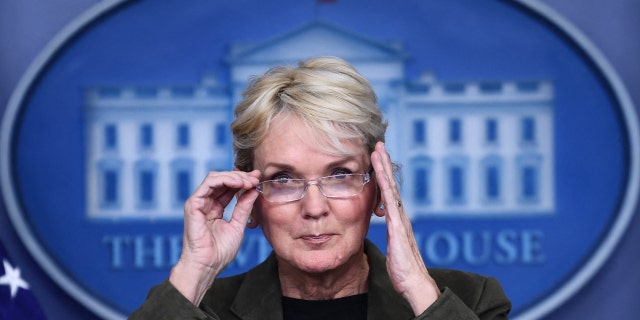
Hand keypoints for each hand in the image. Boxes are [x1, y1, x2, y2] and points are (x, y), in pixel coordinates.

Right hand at [169, 170, 260, 304]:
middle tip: (256, 178)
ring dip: (234, 176)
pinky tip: (239, 184)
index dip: (243, 181)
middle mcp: (206, 203)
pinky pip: (209, 183)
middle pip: (223, 180)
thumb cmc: (220, 252)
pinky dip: (225, 180)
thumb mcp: (238, 225)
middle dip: (241, 177)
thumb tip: (253, 190)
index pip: (229, 188)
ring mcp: (198, 202)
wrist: (207, 266)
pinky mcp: (193, 204)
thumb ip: (244, 207)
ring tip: (249, 181)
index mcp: (215, 209)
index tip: (258, 179)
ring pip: (216, 178)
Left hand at [371, 142, 439, 314]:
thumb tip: (388, 229)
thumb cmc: (403, 269)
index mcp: (397, 220)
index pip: (388, 192)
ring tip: (378, 152)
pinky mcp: (398, 227)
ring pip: (391, 189)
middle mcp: (400, 216)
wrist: (414, 283)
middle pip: (391, 184)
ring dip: (384, 169)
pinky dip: (386, 187)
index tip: (377, 158)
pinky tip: (381, 176)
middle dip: (385, 164)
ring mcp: (401, 220)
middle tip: (379, 145)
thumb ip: (391, 236)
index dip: (383, 174)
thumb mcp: (393, 247)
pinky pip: (390, 203)